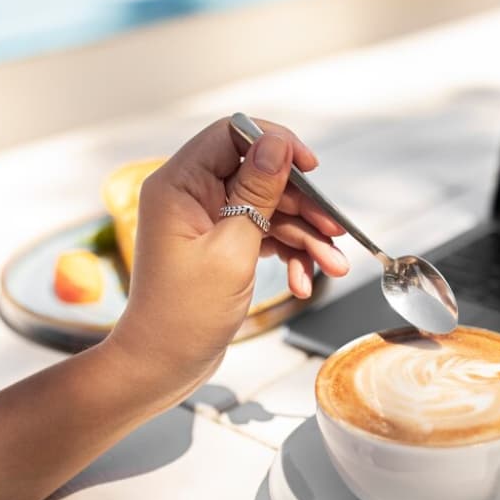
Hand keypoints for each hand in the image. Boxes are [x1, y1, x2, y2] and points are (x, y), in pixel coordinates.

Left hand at [105, 117, 348, 403]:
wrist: (164, 364)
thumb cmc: (185, 314)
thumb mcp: (231, 249)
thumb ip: (257, 193)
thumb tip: (277, 144)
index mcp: (179, 184)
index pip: (233, 135)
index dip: (276, 144)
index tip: (311, 168)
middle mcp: (190, 195)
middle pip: (260, 175)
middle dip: (302, 205)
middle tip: (335, 230)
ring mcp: (206, 220)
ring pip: (269, 208)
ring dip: (304, 236)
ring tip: (333, 266)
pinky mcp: (221, 243)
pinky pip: (264, 233)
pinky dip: (289, 254)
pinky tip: (303, 282)